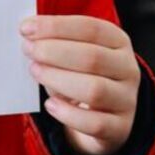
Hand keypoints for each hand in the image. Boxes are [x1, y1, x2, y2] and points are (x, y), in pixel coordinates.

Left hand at [23, 15, 141, 154]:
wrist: (104, 117)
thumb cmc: (82, 78)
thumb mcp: (75, 55)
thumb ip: (56, 43)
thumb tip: (28, 35)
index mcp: (119, 43)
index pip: (91, 29)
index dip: (57, 27)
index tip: (26, 28)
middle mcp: (128, 69)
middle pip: (93, 57)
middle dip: (54, 51)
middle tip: (29, 50)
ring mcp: (126, 100)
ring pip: (94, 89)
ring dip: (58, 79)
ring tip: (36, 72)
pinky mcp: (119, 127)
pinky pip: (95, 123)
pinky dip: (68, 114)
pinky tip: (50, 105)